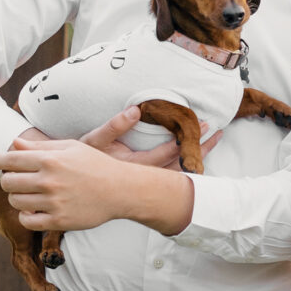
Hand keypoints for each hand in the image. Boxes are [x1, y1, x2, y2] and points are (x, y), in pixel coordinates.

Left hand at [0, 135, 154, 231]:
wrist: (121, 190)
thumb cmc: (95, 164)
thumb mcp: (70, 148)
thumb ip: (40, 147)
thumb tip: (14, 144)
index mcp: (50, 159)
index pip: (11, 160)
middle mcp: (49, 181)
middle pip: (9, 182)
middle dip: (7, 180)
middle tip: (15, 180)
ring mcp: (54, 202)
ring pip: (16, 202)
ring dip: (17, 198)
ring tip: (27, 195)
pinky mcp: (59, 221)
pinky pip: (27, 221)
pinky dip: (26, 216)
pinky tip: (33, 210)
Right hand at [75, 109, 221, 170]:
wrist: (73, 176)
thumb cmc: (83, 156)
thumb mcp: (94, 139)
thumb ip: (114, 126)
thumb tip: (135, 111)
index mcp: (136, 166)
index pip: (170, 152)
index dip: (188, 138)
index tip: (203, 124)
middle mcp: (144, 176)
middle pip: (180, 165)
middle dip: (200, 149)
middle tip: (217, 133)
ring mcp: (144, 178)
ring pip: (177, 170)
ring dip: (196, 156)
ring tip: (213, 141)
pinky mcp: (143, 178)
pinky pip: (170, 172)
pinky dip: (185, 163)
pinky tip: (196, 154)